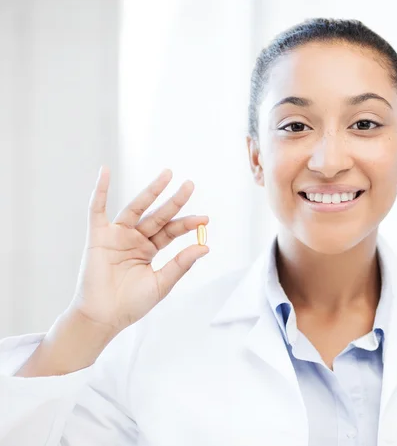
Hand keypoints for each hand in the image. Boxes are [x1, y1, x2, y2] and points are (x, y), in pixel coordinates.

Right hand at [69, 167, 208, 334]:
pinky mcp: (98, 236)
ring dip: (151, 191)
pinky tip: (105, 171)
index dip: (187, 224)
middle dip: (175, 201)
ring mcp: (117, 235)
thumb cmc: (132, 304)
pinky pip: (97, 209)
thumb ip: (181, 264)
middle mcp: (135, 239)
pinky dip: (99, 190)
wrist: (104, 318)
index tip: (204, 220)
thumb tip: (205, 246)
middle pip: (158, 215)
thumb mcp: (162, 283)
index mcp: (149, 250)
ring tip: (168, 174)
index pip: (171, 231)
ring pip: (136, 208)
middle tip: (190, 185)